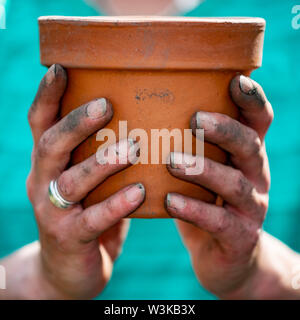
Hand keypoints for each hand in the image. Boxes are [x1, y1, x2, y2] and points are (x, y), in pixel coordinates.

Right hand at [26, 64, 144, 298]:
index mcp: (48, 164)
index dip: (46, 96)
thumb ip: (104, 155)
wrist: (67, 269)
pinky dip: (115, 205)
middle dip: (76, 123)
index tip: (61, 68)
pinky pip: (93, 220)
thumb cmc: (87, 212)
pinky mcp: (69, 239)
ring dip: (102, 162)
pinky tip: (139, 192)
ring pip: (71, 182)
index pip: (40, 123)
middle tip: (105, 104)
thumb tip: (145, 122)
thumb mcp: (88, 181)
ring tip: (134, 147)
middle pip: (51, 146)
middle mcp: (43, 182)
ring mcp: (52, 212)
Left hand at [165, 75, 272, 297]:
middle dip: (224, 130)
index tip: (235, 79)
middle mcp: (255, 177)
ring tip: (172, 161)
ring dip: (204, 170)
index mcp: (247, 156)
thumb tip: (143, 112)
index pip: (259, 121)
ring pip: (234, 184)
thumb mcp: (204, 171)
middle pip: (249, 146)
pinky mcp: (240, 237)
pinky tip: (170, 201)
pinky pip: (220, 222)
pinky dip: (194, 210)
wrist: (225, 254)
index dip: (252, 100)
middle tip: (196, 119)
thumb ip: (187, 146)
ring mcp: (251, 208)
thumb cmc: (205, 201)